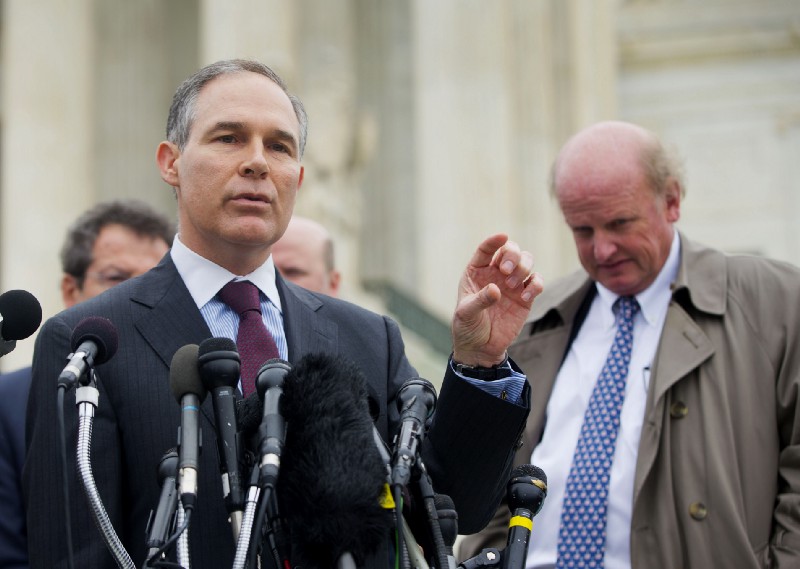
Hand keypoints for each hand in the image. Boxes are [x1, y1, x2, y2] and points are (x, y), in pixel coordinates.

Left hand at [451, 234, 542, 366]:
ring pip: (526, 261)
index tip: (502, 236)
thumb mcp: (467, 314)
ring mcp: (512, 284)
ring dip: (523, 268)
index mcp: (477, 272)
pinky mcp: (526, 297)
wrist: (481, 348)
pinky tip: (525, 297)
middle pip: (511, 250)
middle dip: (512, 255)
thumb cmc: (468, 327)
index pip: (486, 250)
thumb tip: (496, 289)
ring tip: (513, 286)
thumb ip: (480, 300)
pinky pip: (536, 282)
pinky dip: (535, 285)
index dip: (494, 241)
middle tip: (506, 272)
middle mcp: (496, 274)